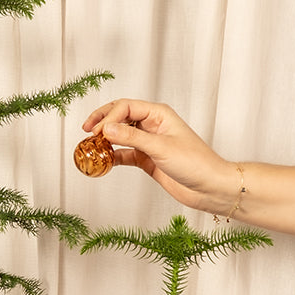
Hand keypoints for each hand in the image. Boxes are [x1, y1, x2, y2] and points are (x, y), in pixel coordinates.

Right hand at [82, 99, 233, 212]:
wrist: (209, 187)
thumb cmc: (195, 163)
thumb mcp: (160, 148)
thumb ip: (132, 137)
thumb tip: (107, 128)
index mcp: (159, 114)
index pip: (126, 107)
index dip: (109, 116)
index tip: (97, 131)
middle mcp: (153, 125)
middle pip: (121, 117)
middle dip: (103, 121)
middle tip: (86, 130)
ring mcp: (149, 143)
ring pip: (121, 136)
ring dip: (106, 140)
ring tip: (90, 147)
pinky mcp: (147, 159)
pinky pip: (124, 154)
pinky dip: (113, 157)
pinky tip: (103, 161)